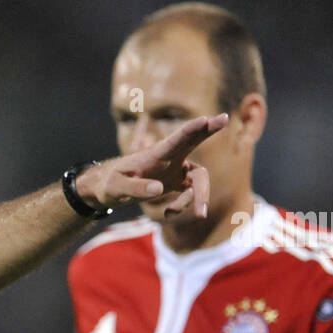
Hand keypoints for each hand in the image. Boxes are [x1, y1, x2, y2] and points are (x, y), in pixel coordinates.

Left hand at [76, 113, 228, 217]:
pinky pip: (191, 193)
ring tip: (176, 214)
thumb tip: (159, 190)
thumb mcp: (114, 189)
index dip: (191, 130)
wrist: (106, 190)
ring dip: (196, 198)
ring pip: (199, 180)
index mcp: (155, 155)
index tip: (206, 119)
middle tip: (225, 118)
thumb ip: (135, 188)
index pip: (176, 140)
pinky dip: (184, 205)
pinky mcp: (176, 183)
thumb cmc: (108, 185)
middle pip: (195, 141)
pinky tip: (167, 214)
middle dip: (210, 130)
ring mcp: (175, 170)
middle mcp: (169, 158)